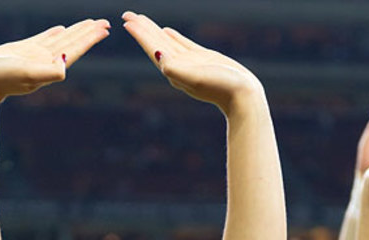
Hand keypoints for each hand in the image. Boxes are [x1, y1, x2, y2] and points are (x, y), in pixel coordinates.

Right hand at [0, 19, 109, 103]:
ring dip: (75, 32)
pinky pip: (44, 39)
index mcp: (50, 66)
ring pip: (61, 40)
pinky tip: (61, 30)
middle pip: (72, 44)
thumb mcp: (26, 73)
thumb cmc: (1, 78)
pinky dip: (55, 34)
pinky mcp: (24, 51)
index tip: (104, 29)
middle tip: (104, 23)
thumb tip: (64, 67)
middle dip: (88, 33)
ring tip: (89, 24)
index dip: (90, 39)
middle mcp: (46, 62)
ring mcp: (36, 56)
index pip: (75, 50)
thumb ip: (47, 72)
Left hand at [122, 11, 260, 110]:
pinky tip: (166, 31)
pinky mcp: (202, 58)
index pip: (152, 48)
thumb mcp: (195, 78)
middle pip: (155, 44)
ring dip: (154, 31)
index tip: (127, 21)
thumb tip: (158, 55)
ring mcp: (189, 63)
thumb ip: (175, 68)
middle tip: (127, 15)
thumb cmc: (220, 87)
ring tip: (142, 20)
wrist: (241, 96)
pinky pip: (182, 44)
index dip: (139, 34)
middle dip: (141, 29)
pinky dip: (172, 36)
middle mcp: (178, 67)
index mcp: (173, 71)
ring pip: (167, 42)